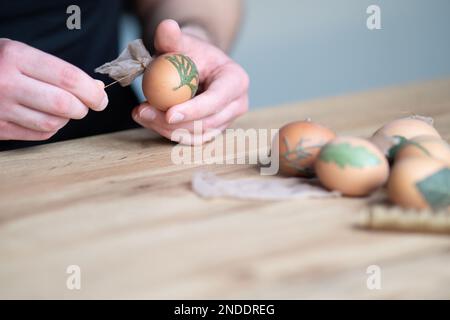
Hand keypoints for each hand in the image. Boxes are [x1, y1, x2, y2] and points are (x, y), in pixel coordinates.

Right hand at [0, 39, 107, 140]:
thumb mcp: (24, 55)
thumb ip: (60, 71)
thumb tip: (96, 89)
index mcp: (15, 57)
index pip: (68, 78)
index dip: (92, 91)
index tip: (101, 97)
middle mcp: (6, 83)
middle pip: (64, 105)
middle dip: (84, 108)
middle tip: (87, 105)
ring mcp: (0, 109)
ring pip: (54, 124)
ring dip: (67, 119)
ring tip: (64, 108)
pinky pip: (40, 135)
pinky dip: (52, 128)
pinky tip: (47, 116)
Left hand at [132, 19, 248, 144]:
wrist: (197, 65)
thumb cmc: (191, 53)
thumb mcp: (181, 42)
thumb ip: (171, 37)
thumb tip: (166, 27)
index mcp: (236, 81)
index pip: (217, 100)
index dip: (194, 110)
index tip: (168, 113)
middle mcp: (237, 104)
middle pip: (206, 123)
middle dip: (173, 123)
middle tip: (143, 111)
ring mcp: (226, 120)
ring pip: (197, 135)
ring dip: (166, 129)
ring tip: (141, 113)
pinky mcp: (213, 131)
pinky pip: (191, 139)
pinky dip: (168, 133)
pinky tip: (149, 120)